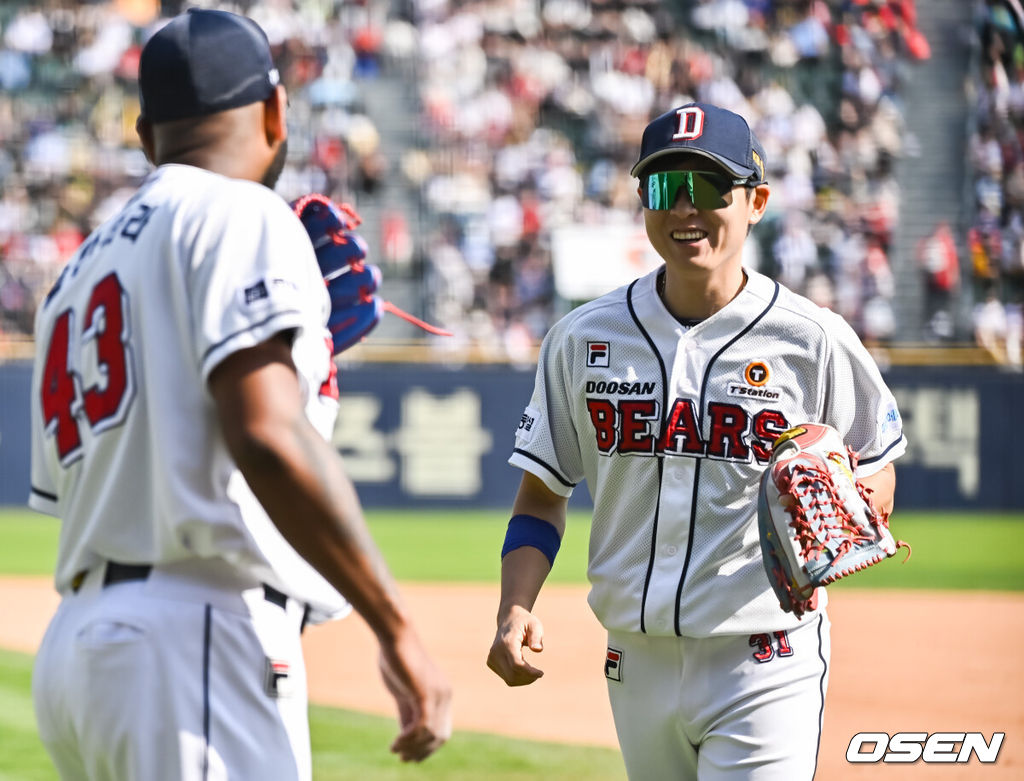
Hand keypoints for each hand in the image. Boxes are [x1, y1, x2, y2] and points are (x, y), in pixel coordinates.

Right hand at [377, 628, 451, 761]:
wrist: (395, 637)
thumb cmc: (397, 660)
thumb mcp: (404, 691)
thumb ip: (407, 711)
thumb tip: (406, 736)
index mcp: (443, 695)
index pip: (442, 731)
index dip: (428, 748)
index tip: (409, 757)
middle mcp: (445, 696)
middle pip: (440, 736)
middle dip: (422, 752)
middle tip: (403, 759)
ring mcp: (437, 695)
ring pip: (431, 734)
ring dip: (412, 747)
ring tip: (395, 749)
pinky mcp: (424, 693)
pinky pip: (422, 726)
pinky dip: (409, 739)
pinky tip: (395, 742)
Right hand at [486, 604, 545, 685]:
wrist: (508, 619)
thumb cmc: (525, 622)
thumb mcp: (535, 625)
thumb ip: (537, 637)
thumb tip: (537, 649)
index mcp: (506, 642)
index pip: (517, 665)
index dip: (530, 673)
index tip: (541, 673)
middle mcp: (496, 651)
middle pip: (513, 675)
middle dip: (528, 678)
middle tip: (539, 673)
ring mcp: (491, 658)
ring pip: (509, 679)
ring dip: (524, 680)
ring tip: (533, 671)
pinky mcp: (491, 662)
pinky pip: (506, 678)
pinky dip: (517, 677)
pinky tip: (523, 669)